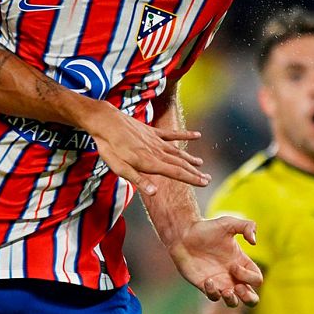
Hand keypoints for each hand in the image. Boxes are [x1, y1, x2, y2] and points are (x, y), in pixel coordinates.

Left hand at [84, 106, 209, 194]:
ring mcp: (156, 140)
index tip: (205, 183)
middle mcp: (157, 151)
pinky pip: (172, 134)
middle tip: (208, 179)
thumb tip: (155, 192)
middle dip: (195, 172)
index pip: (176, 172)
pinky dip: (185, 135)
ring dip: (190, 158)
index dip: (192, 179)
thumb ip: (138, 180)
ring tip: (201, 164)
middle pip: (180, 163)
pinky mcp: (152, 131)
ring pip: (178, 151)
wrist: (106, 121)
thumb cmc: (110, 147)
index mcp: (150, 162)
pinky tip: (197, 135)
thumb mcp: (119, 168)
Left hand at [169, 216, 262, 305]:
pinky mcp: (205, 286)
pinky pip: (213, 297)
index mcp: (241, 263)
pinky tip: (207, 280)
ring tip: (226, 291)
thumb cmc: (206, 228)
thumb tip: (254, 242)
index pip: (256, 279)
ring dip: (232, 300)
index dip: (249, 277)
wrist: (184, 234)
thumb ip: (247, 226)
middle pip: (251, 298)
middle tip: (238, 288)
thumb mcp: (229, 223)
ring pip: (233, 302)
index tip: (233, 265)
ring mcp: (219, 282)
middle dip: (249, 298)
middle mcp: (233, 276)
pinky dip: (213, 292)